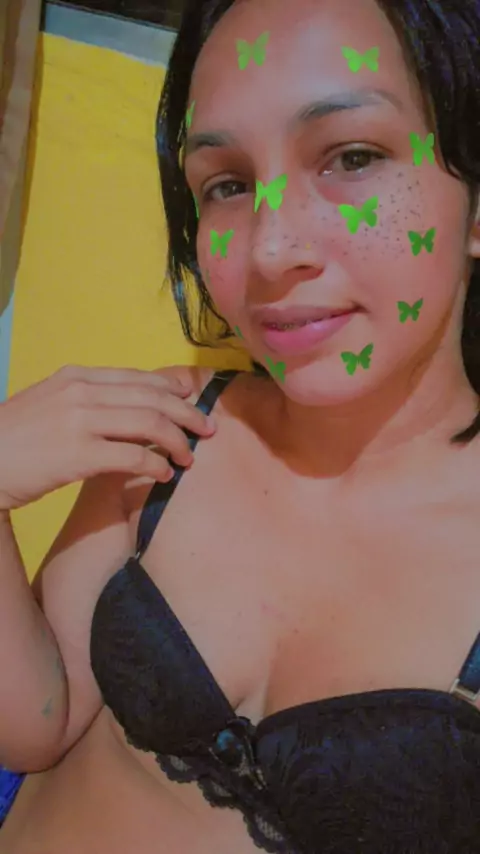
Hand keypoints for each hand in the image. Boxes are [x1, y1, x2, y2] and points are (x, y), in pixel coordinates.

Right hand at [0, 365, 215, 511]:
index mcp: (76, 377)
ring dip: (178, 440)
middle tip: (207, 430)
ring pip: (149, 422)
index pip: (138, 378)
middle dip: (187, 413)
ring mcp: (80, 420)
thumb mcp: (49, 404)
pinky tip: (164, 475)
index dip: (172, 390)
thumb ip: (87, 401)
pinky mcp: (79, 453)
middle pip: (152, 397)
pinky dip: (156, 465)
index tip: (192, 402)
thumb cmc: (15, 440)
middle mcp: (81, 392)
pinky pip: (134, 456)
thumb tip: (129, 410)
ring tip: (189, 457)